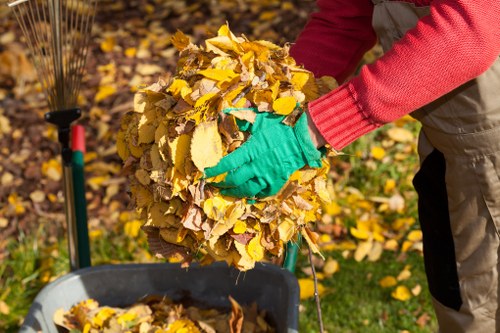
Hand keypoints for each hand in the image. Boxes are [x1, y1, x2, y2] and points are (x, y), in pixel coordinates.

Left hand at [204, 110, 322, 197]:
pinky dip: (254, 196)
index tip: (206, 173)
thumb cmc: (280, 128)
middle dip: (221, 184)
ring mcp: (268, 176)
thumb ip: (242, 117)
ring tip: (226, 193)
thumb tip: (227, 111)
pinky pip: (263, 194)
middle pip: (234, 180)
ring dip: (234, 193)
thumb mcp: (260, 120)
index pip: (228, 163)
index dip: (215, 170)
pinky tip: (248, 196)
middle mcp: (257, 166)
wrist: (302, 139)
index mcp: (252, 150)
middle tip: (214, 185)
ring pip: (247, 190)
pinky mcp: (277, 182)